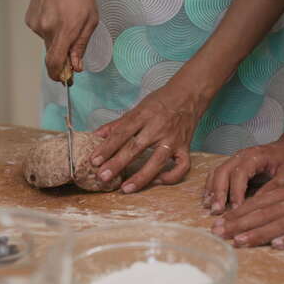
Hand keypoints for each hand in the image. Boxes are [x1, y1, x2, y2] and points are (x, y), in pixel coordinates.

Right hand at [25, 0, 97, 80]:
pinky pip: (42, 32)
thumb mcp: (90, 19)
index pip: (55, 63)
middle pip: (52, 54)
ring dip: (57, 38)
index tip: (62, 79)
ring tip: (65, 18)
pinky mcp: (30, 19)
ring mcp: (36, 24)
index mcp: (64, 30)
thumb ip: (81, 45)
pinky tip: (56, 14)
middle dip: (62, 55)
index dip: (57, 75)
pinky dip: (50, 28)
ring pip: (48, 42)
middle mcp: (47, 29)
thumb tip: (76, 65)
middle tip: (72, 46)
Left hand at [90, 80, 209, 193]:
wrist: (189, 94)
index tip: (94, 161)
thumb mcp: (137, 108)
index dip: (107, 147)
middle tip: (103, 177)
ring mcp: (173, 139)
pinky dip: (171, 177)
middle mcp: (158, 128)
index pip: (122, 133)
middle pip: (136, 148)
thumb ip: (117, 124)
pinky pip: (182, 166)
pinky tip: (157, 182)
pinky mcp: (186, 147)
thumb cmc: (160, 102)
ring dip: (141, 177)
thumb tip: (96, 136)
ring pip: (157, 161)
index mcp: (143, 116)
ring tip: (126, 189)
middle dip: (118, 163)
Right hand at [204, 139, 283, 214]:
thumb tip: (257, 205)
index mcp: (255, 156)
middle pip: (222, 172)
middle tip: (216, 211)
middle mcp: (241, 155)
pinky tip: (209, 200)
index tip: (235, 209)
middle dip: (218, 192)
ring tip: (208, 207)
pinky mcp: (232, 164)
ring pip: (216, 172)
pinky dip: (211, 187)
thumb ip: (273, 188)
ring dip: (211, 190)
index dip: (236, 192)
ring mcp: (234, 159)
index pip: (240, 173)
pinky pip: (217, 174)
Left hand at [211, 173, 283, 248]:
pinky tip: (277, 246)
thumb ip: (283, 201)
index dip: (238, 212)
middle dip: (239, 223)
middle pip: (264, 212)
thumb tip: (259, 214)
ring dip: (259, 233)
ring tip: (239, 240)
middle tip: (219, 232)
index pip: (259, 202)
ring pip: (282, 223)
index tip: (219, 222)